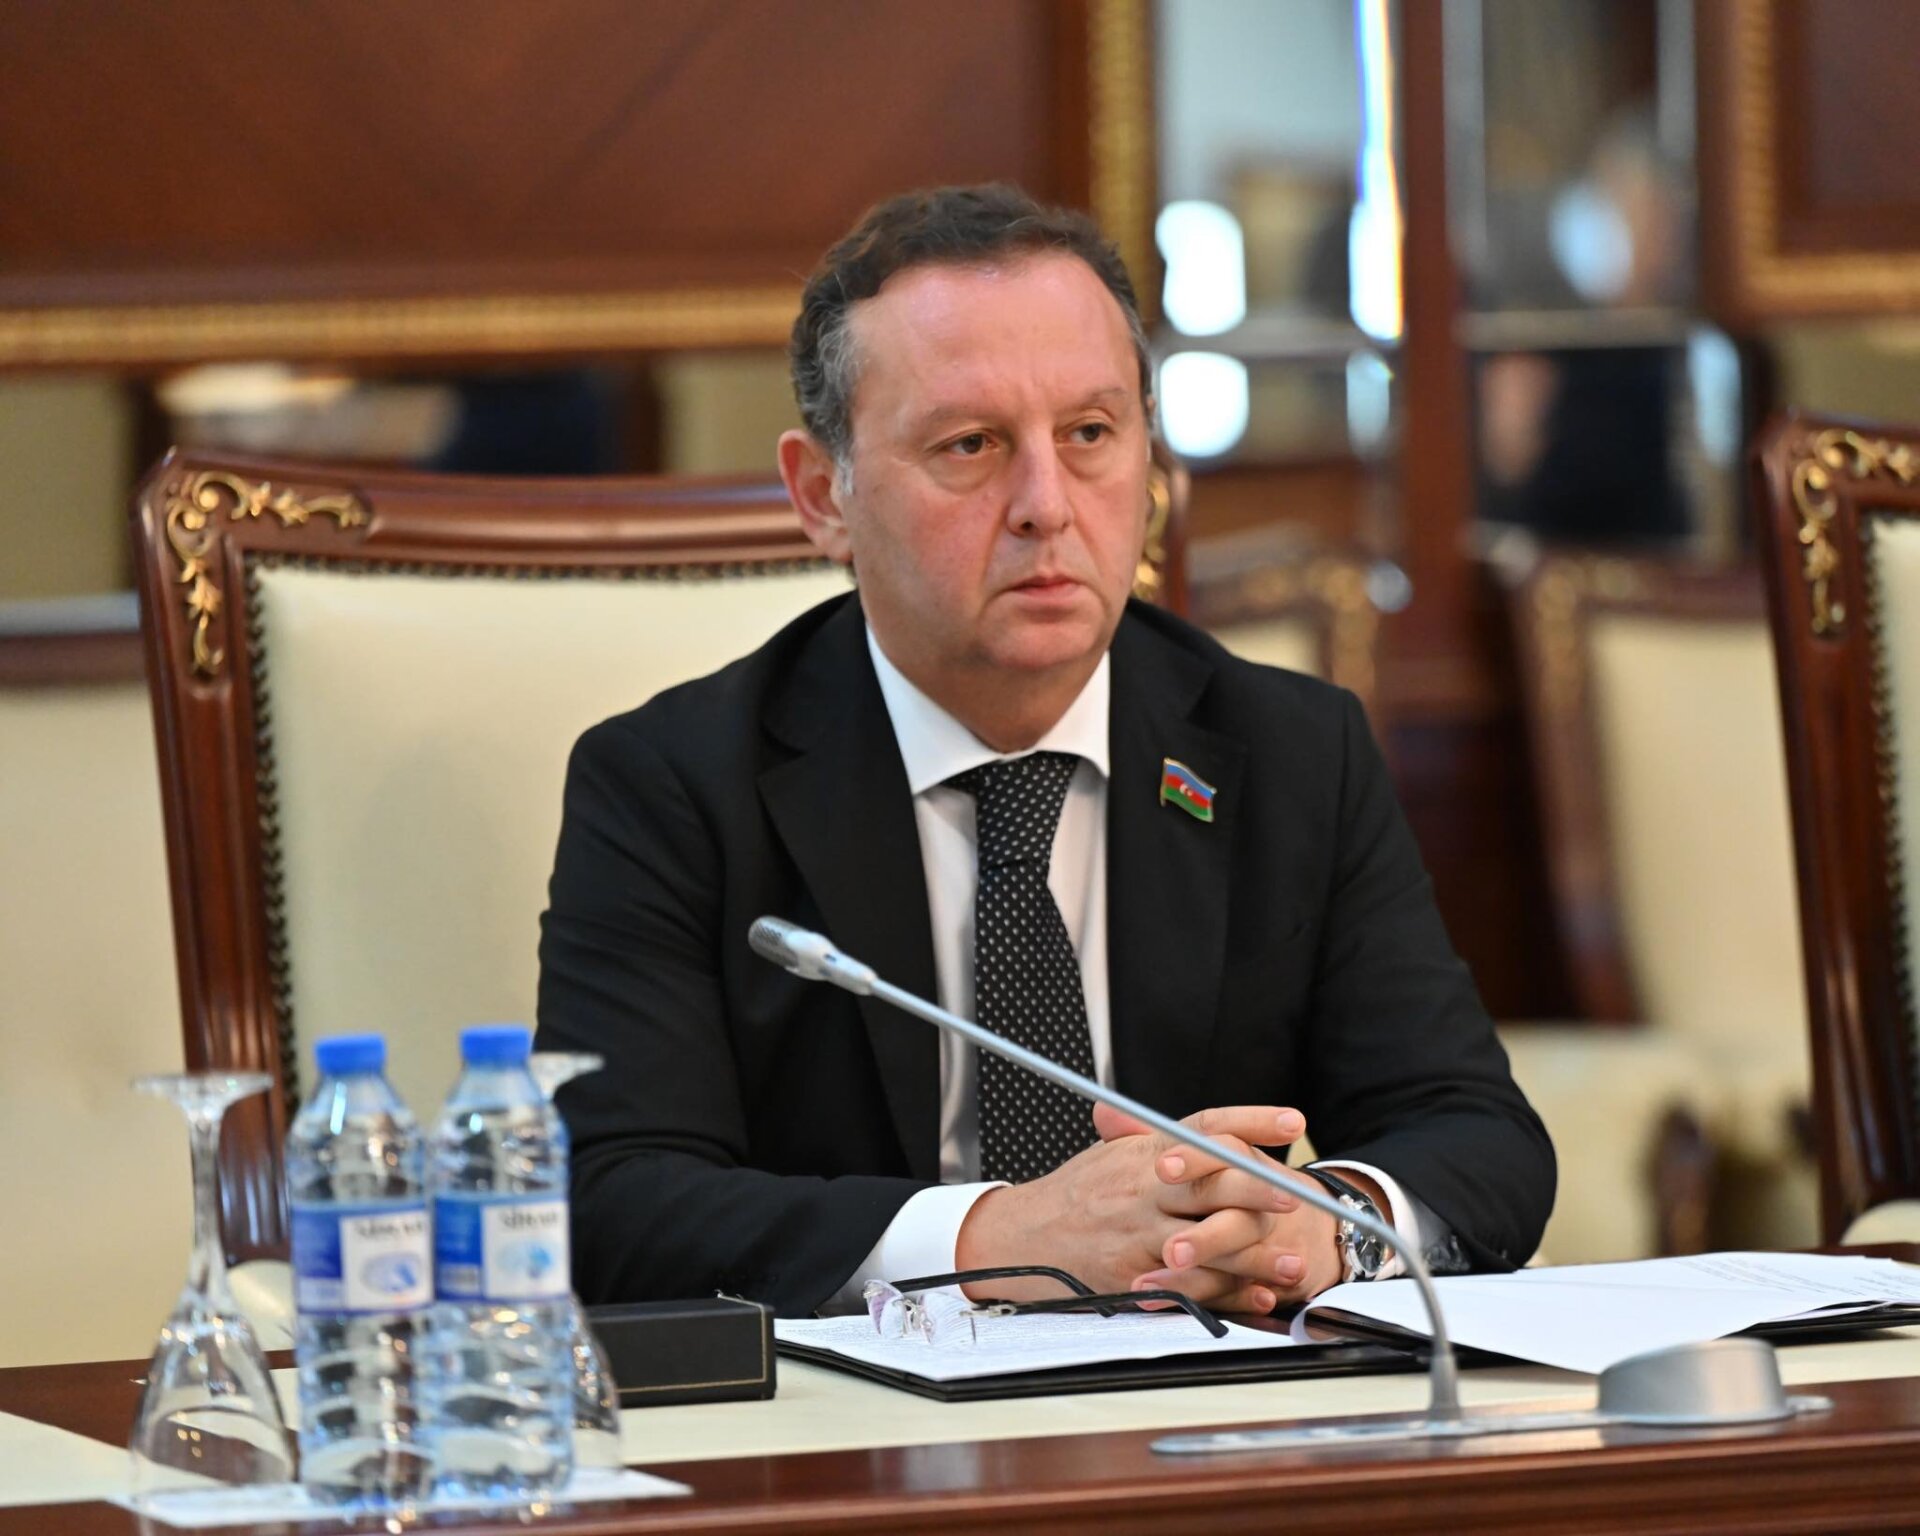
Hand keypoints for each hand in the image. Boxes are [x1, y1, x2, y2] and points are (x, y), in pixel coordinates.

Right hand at [953, 1104, 1307, 1314]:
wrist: (1022, 1237)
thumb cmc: (1078, 1195)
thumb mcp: (1115, 1155)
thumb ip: (1163, 1143)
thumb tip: (1220, 1133)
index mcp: (1145, 1152)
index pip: (1205, 1126)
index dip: (1251, 1119)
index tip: (1293, 1121)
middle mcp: (1143, 1187)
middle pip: (1211, 1180)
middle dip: (1260, 1187)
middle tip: (1301, 1196)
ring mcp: (1137, 1232)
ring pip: (1206, 1240)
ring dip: (1253, 1253)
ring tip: (1293, 1262)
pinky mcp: (1132, 1275)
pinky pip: (1187, 1286)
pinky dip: (1226, 1295)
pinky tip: (1258, 1299)